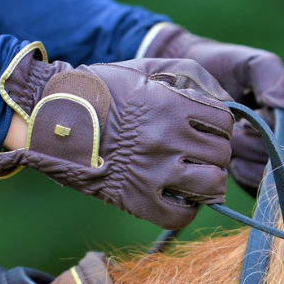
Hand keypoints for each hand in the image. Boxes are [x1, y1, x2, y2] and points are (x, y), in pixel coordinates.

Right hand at [0, 43, 233, 228]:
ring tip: (193, 174)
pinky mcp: (137, 199)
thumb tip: (229, 99)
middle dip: (214, 152)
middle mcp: (167, 138)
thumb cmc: (102, 90)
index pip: (224, 121)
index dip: (219, 125)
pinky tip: (177, 195)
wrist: (54, 119)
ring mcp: (153, 171)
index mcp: (171, 104)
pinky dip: (186, 207)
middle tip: (197, 151)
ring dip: (208, 180)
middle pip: (221, 153)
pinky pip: (182, 214)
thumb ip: (193, 75)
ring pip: (212, 184)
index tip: (205, 127)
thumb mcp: (147, 69)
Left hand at [144, 24, 283, 194]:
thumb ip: (269, 74)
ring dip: (249, 159)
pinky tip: (231, 162)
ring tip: (229, 142)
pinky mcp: (259, 172)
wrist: (191, 86)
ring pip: (277, 171)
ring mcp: (277, 154)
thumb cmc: (223, 68)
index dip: (281, 122)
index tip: (256, 111)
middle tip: (236, 130)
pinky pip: (261, 186)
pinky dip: (244, 176)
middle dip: (260, 143)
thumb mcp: (248, 63)